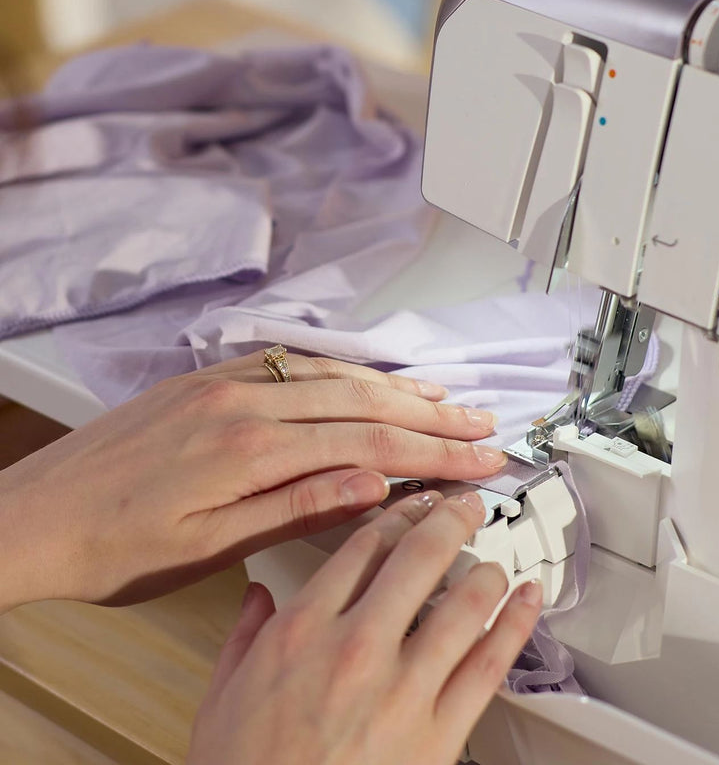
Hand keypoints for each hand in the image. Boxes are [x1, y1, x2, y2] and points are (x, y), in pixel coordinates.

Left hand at [0, 352, 505, 607]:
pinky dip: (344, 368)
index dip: (434, 449)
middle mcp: (244, 399)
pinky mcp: (213, 377)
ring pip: (335, 373)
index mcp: (248, 446)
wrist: (31, 516)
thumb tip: (372, 482)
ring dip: (397, 384)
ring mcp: (228, 380)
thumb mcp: (209, 547)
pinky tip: (368, 374)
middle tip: (483, 423)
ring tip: (445, 395)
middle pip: (364, 398)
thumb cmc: (109, 545)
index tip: (479, 456)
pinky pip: (297, 362)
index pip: (369, 440)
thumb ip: (298, 505)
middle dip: (433, 413)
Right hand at [187, 490, 541, 764]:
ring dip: (486, 570)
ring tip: (493, 559)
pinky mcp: (439, 734)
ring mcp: (403, 690)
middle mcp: (357, 649)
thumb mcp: (221, 699)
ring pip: (464, 603)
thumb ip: (243, 636)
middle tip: (465, 508)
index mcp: (303, 632)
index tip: (412, 506)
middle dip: (450, 520)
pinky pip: (490, 665)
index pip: (362, 547)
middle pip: (419, 558)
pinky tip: (527, 600)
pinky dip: (517, 623)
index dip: (397, 515)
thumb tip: (258, 596)